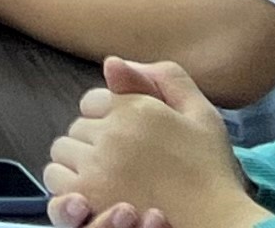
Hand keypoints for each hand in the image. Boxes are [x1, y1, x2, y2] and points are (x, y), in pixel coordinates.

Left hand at [45, 58, 259, 227]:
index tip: (130, 139)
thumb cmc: (211, 170)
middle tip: (123, 162)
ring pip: (62, 151)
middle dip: (94, 140)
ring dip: (78, 161)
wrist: (218, 222)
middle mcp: (110, 133)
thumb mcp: (200, 113)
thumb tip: (111, 63)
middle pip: (78, 127)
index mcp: (134, 108)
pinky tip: (93, 193)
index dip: (109, 118)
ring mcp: (96, 167)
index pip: (93, 101)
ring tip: (106, 177)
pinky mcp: (89, 198)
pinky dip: (68, 185)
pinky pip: (56, 181)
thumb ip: (164, 78)